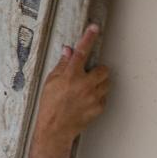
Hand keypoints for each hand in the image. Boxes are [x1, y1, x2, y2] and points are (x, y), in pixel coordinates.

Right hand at [35, 24, 110, 145]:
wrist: (55, 129)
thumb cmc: (50, 106)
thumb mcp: (50, 82)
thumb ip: (62, 65)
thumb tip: (68, 52)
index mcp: (70, 75)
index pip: (81, 51)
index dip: (88, 38)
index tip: (94, 28)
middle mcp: (84, 84)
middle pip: (103, 69)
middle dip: (98, 70)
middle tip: (89, 75)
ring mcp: (93, 97)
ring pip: (106, 83)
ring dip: (99, 83)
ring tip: (86, 89)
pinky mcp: (99, 107)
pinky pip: (104, 96)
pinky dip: (97, 96)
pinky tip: (86, 101)